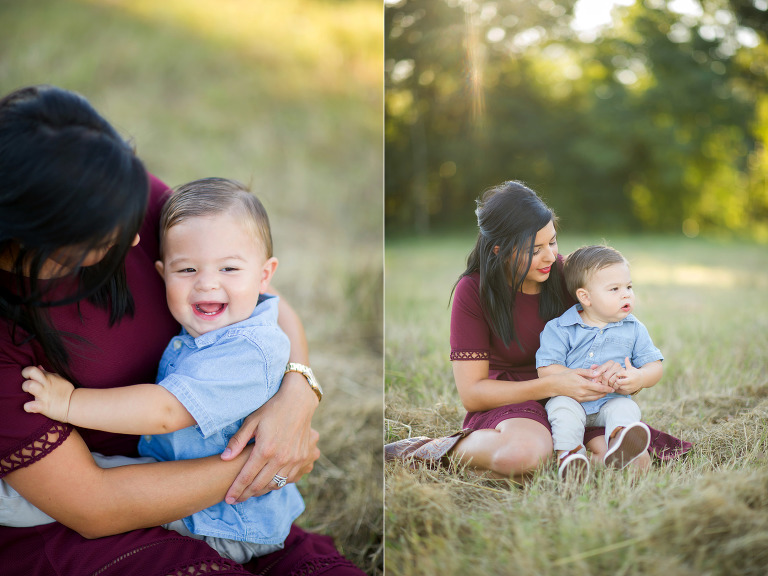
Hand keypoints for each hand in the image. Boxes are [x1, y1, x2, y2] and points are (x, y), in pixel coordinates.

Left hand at [21, 365, 73, 422]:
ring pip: (30, 385)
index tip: (27, 378)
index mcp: (48, 378)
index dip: (27, 372)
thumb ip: (47, 373)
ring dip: (26, 388)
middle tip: (27, 385)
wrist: (74, 404)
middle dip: (25, 375)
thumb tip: (39, 366)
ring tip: (29, 394)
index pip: (33, 369)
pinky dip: (28, 407)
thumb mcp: (58, 379)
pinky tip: (30, 407)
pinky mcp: (43, 406)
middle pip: (31, 371)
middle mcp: (45, 384)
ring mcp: (43, 394)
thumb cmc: (65, 391)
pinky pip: (31, 406)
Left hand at [220, 371, 319, 502]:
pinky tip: (268, 484)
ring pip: (274, 484)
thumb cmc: (272, 409)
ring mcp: (293, 460)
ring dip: (260, 491)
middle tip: (236, 500)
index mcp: (265, 449)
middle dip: (245, 494)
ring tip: (249, 493)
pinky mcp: (302, 458)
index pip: (246, 477)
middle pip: (259, 484)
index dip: (236, 490)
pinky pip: (288, 479)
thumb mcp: (252, 421)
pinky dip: (276, 484)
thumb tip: (225, 458)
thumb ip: (238, 441)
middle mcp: (280, 458)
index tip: (228, 499)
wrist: (299, 401)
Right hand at [557, 368, 614, 401]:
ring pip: (594, 398)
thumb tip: (597, 373)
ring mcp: (580, 398)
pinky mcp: (578, 400)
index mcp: (584, 384)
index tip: (612, 388)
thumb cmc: (565, 376)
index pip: (599, 388)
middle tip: (610, 389)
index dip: (607, 388)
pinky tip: (595, 393)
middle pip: (598, 394)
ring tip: (605, 392)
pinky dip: (594, 397)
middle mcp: (583, 393)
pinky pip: (589, 400)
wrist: (555, 385)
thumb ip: (588, 372)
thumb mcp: (577, 371)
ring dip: (600, 395)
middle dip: (605, 392)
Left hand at [589, 360, 624, 388]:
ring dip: (608, 386)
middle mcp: (616, 365)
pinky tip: (614, 387)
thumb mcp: (603, 372)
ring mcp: (622, 370)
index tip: (593, 381)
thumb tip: (592, 366)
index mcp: (610, 362)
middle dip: (602, 383)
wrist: (623, 381)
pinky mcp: (626, 377)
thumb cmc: (610, 376)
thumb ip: (597, 369)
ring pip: (611, 381)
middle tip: (602, 386)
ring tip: (609, 386)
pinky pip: (617, 384)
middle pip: (605, 376)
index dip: (596, 375)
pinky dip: (614, 387)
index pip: (601, 368)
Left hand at [614, 357, 645, 394]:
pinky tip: (620, 386)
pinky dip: (621, 388)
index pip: (620, 373)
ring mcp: (631, 386)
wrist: (643, 379)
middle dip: (616, 380)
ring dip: (618, 385)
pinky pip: (623, 390)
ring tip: (617, 383)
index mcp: (629, 374)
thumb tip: (626, 357)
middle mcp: (630, 380)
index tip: (617, 374)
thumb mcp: (631, 368)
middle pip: (619, 382)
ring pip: (621, 387)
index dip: (617, 374)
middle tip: (615, 380)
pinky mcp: (631, 390)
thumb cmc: (634, 372)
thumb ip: (627, 363)